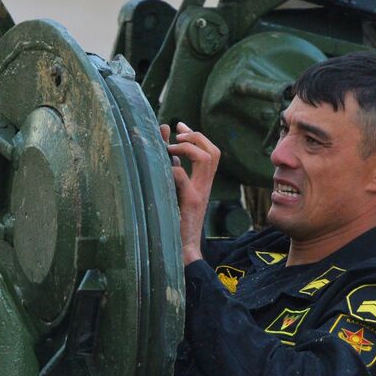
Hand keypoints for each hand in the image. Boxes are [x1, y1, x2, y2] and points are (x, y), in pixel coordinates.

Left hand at [162, 122, 219, 263]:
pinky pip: (183, 177)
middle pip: (213, 151)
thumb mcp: (174, 191)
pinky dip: (172, 168)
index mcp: (203, 183)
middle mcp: (205, 186)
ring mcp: (199, 193)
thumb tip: (164, 148)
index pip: (211, 151)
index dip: (196, 134)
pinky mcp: (189, 202)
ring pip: (207, 158)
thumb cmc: (176, 222)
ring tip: (172, 146)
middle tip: (177, 133)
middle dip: (196, 136)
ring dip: (188, 147)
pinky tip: (163, 169)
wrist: (184, 249)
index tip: (179, 126)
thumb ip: (173, 170)